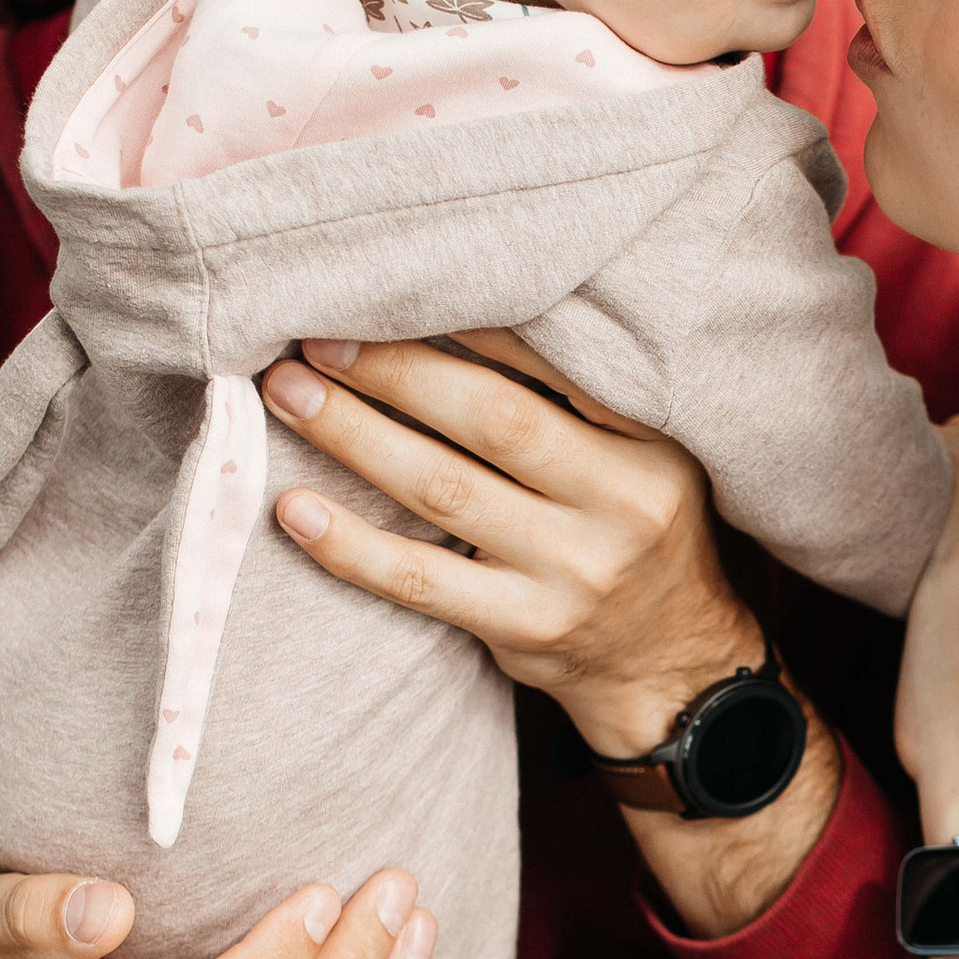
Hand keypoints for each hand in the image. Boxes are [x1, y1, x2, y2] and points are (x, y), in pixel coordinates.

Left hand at [262, 334, 764, 763]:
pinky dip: (350, 545)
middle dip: (393, 371)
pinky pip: (420, 581)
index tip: (387, 294)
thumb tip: (447, 314)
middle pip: (489, 420)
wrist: (669, 663)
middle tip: (317, 338)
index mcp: (646, 445)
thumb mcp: (643, 456)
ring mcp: (568, 574)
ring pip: (441, 491)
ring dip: (353, 436)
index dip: (462, 324)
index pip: (548, 364)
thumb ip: (574, 399)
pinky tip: (295, 509)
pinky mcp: (523, 628)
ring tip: (288, 396)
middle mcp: (616, 506)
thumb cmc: (635, 534)